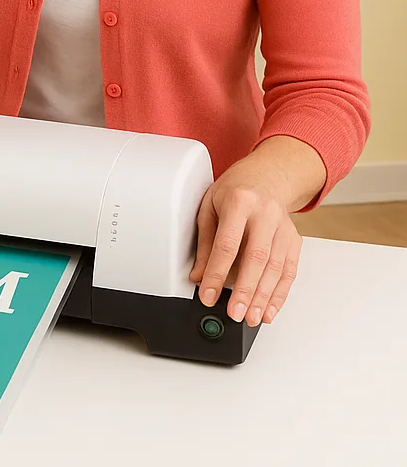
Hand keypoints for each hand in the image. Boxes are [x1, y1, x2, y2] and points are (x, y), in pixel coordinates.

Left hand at [189, 152, 302, 327]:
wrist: (267, 176)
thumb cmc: (235, 190)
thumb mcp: (210, 206)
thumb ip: (205, 242)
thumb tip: (198, 275)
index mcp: (240, 202)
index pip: (227, 244)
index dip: (216, 272)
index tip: (206, 293)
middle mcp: (265, 214)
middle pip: (256, 258)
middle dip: (245, 290)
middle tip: (235, 313)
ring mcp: (284, 227)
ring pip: (276, 268)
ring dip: (264, 297)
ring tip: (251, 317)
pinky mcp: (294, 239)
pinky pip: (289, 271)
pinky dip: (280, 293)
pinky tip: (270, 309)